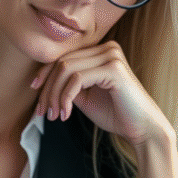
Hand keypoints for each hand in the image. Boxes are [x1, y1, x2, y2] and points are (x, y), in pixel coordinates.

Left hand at [31, 41, 168, 146]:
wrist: (142, 129)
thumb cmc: (116, 113)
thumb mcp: (84, 96)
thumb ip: (68, 84)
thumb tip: (43, 81)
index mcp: (101, 51)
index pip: (64, 57)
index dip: (44, 74)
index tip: (35, 94)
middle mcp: (107, 48)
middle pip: (62, 62)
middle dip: (47, 89)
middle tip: (43, 112)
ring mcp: (111, 56)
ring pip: (66, 69)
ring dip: (54, 95)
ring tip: (54, 115)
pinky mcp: (113, 68)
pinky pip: (76, 79)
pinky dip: (65, 98)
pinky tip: (65, 114)